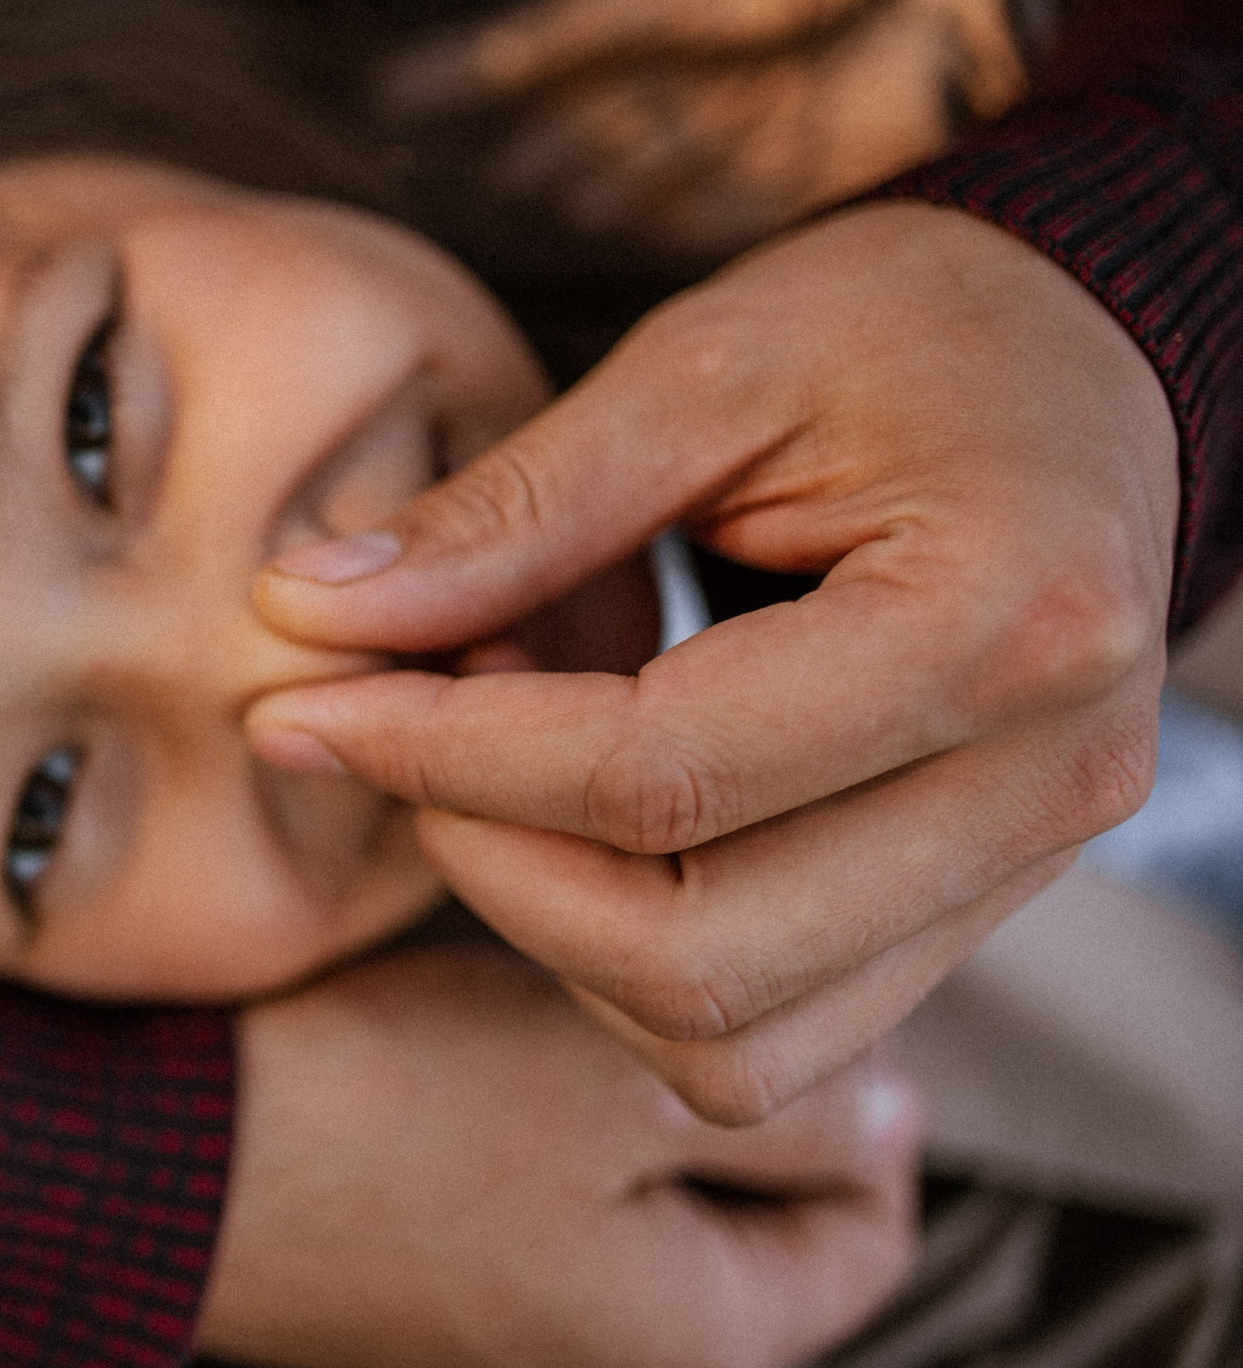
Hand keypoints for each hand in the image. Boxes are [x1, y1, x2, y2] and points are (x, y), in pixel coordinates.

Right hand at [196, 943, 918, 1367]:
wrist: (134, 1168)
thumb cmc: (372, 1115)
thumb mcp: (619, 1078)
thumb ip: (789, 1104)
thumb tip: (886, 1113)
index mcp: (693, 1347)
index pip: (870, 1229)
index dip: (850, 1088)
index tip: (780, 985)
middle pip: (737, 1230)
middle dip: (709, 1101)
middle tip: (643, 981)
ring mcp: (490, 1365)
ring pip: (612, 1223)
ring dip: (593, 1121)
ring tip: (525, 1009)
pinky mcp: (397, 1322)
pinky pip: (503, 1230)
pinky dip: (497, 1154)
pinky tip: (434, 1073)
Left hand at [247, 202, 1177, 1122]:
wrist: (1069, 361)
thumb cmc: (896, 329)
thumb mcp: (701, 366)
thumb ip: (511, 508)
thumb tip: (302, 609)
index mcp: (1006, 622)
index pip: (662, 777)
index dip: (444, 755)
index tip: (298, 703)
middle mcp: (1045, 786)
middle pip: (696, 955)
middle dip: (486, 864)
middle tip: (389, 731)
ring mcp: (1026, 870)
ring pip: (730, 1038)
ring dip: (551, 933)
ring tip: (489, 761)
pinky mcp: (973, 910)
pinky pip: (773, 1031)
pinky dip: (630, 963)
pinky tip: (571, 823)